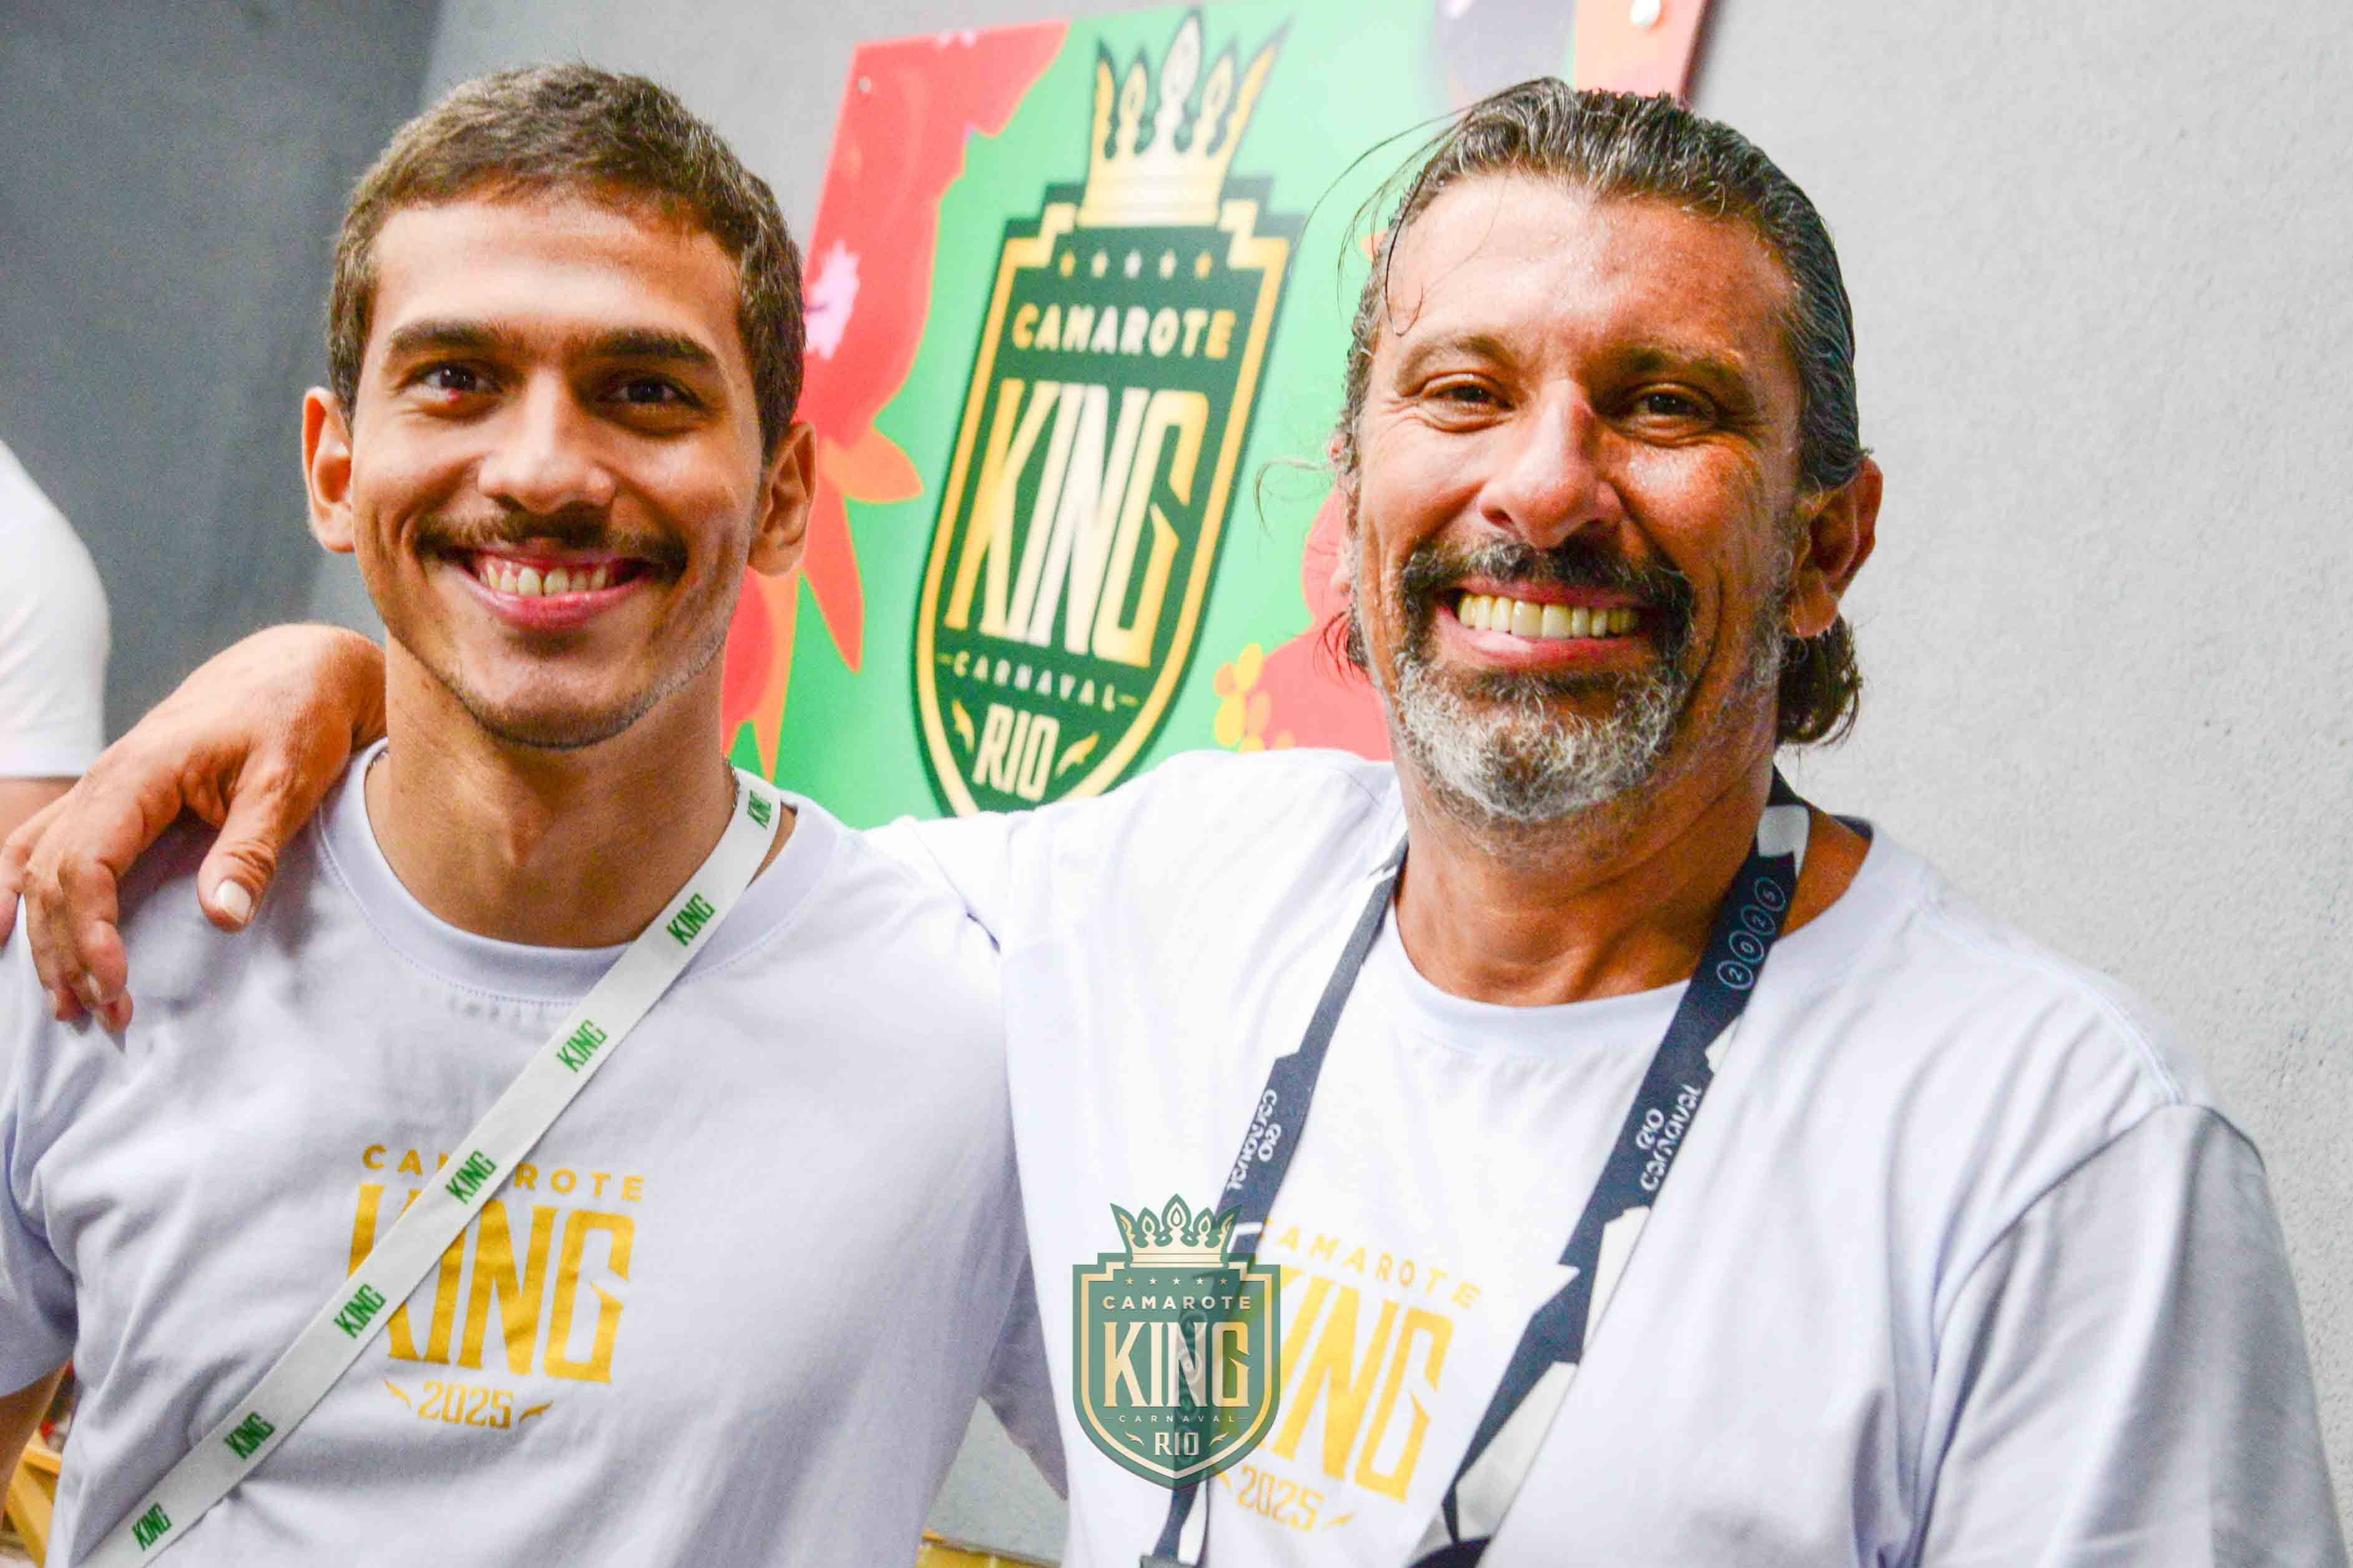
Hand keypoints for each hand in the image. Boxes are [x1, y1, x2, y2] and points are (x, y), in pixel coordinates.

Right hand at [0, 625, 386, 1027]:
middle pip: (50, 876)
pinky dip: (19, 890)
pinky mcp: (112, 794)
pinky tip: (8, 933)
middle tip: (101, 1014)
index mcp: (139, 773)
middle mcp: (104, 778)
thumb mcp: (286, 783)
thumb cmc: (295, 720)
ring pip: (36, 864)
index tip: (117, 983)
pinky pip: (41, 843)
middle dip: (67, 950)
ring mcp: (100, 784)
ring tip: (63, 999)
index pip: (84, 865)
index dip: (90, 931)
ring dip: (44, 934)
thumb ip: (251, 850)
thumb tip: (222, 918)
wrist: (296, 670)